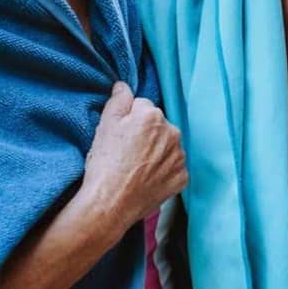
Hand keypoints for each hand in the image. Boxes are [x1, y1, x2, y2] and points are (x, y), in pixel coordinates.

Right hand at [81, 83, 186, 230]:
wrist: (110, 203)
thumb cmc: (105, 163)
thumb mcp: (105, 125)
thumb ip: (118, 99)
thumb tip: (124, 86)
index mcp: (153, 116)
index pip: (143, 108)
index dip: (128, 121)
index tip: (120, 136)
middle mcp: (172, 133)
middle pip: (158, 126)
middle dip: (146, 135)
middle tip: (127, 153)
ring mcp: (179, 157)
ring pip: (167, 146)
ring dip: (156, 152)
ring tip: (136, 167)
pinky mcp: (182, 178)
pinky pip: (173, 167)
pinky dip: (163, 171)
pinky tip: (146, 178)